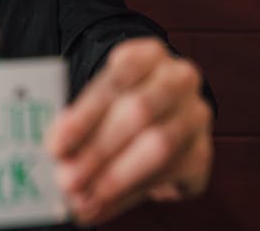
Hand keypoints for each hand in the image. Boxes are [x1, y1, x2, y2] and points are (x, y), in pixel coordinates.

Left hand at [45, 37, 213, 225]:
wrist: (159, 107)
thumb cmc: (117, 100)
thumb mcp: (98, 97)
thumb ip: (80, 118)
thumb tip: (57, 151)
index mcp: (148, 54)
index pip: (115, 80)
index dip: (84, 115)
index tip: (57, 145)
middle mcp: (179, 79)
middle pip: (139, 112)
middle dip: (98, 150)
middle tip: (67, 179)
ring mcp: (196, 115)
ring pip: (158, 146)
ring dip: (115, 177)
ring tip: (83, 198)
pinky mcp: (203, 152)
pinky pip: (169, 175)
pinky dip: (130, 193)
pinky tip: (103, 204)